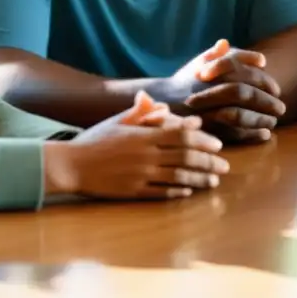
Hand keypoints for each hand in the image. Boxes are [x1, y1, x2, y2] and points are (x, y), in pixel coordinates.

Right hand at [46, 91, 229, 199]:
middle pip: (185, 157)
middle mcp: (146, 155)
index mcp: (144, 135)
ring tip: (214, 181)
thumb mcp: (118, 120)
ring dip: (199, 179)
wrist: (70, 165)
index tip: (218, 145)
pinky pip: (161, 192)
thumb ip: (142, 112)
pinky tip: (189, 191)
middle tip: (225, 166)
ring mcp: (140, 175)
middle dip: (209, 161)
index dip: (203, 140)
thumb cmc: (95, 139)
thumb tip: (163, 105)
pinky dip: (178, 191)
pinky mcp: (133, 191)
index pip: (181, 136)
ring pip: (178, 177)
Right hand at [170, 40, 285, 143]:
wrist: (160, 103)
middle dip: (265, 100)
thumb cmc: (185, 81)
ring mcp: (204, 109)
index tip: (276, 89)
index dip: (263, 80)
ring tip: (274, 122)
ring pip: (237, 114)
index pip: (242, 71)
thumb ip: (218, 54)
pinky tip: (264, 134)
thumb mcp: (199, 63)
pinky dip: (250, 134)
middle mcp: (206, 89)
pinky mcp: (204, 128)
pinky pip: (229, 133)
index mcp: (208, 70)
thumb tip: (239, 49)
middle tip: (281, 107)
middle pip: (241, 92)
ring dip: (260, 118)